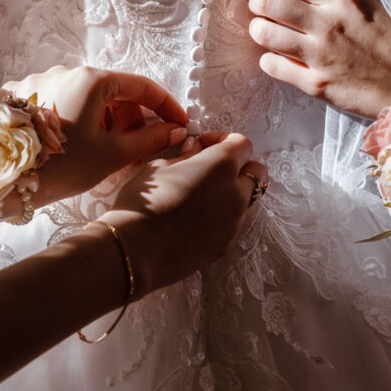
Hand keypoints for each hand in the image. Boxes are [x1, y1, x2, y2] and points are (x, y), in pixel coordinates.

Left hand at [3, 66, 188, 203]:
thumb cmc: (60, 166)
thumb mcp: (112, 155)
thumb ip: (150, 139)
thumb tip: (175, 130)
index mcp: (93, 80)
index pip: (143, 86)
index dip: (166, 107)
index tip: (180, 124)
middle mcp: (66, 71)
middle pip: (114, 92)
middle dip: (134, 119)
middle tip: (142, 150)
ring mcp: (40, 82)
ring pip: (87, 99)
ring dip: (106, 122)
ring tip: (109, 154)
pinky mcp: (20, 97)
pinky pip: (62, 104)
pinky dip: (79, 121)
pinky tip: (78, 147)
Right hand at [101, 133, 267, 295]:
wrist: (133, 251)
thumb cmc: (142, 202)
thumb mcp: (159, 167)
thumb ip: (186, 156)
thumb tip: (196, 151)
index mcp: (221, 165)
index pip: (242, 144)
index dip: (224, 139)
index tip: (204, 145)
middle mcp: (236, 193)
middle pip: (257, 172)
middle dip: (239, 165)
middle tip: (212, 167)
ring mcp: (235, 222)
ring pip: (251, 199)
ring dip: (237, 190)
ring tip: (208, 194)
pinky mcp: (226, 245)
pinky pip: (237, 222)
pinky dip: (227, 214)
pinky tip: (201, 217)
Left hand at [216, 0, 390, 119]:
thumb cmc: (388, 41)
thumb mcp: (364, 2)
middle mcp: (326, 21)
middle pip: (265, 1)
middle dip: (256, 4)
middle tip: (265, 10)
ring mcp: (319, 54)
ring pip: (262, 33)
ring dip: (259, 31)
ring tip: (271, 34)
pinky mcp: (315, 84)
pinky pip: (271, 66)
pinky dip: (270, 60)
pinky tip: (282, 59)